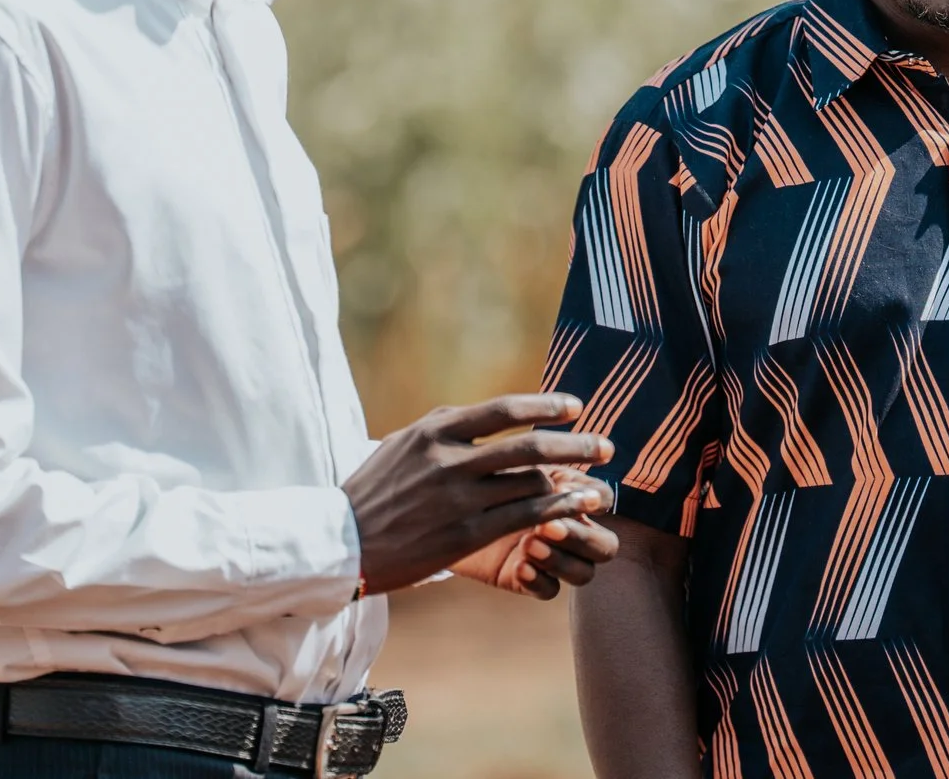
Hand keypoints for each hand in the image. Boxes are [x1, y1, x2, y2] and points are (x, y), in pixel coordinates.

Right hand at [345, 393, 613, 594]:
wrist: (341, 543)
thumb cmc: (375, 489)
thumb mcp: (403, 444)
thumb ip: (447, 428)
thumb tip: (492, 415)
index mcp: (435, 432)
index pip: (503, 409)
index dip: (546, 406)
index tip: (576, 406)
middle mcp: (450, 462)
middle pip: (529, 446)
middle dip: (576, 445)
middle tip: (607, 447)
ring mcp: (458, 500)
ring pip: (530, 484)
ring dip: (572, 485)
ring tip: (598, 487)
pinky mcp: (464, 535)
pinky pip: (522, 518)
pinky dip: (556, 511)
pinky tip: (577, 509)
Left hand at [452, 467, 620, 598]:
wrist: (429, 506)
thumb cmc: (470, 472)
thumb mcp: (500, 464)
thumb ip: (531, 471)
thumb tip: (559, 483)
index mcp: (567, 492)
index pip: (602, 500)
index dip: (594, 499)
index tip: (565, 490)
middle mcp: (567, 526)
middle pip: (605, 545)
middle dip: (582, 537)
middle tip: (548, 525)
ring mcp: (549, 555)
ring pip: (584, 572)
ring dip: (563, 560)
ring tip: (530, 545)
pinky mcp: (525, 577)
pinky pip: (550, 590)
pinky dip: (540, 580)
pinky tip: (520, 568)